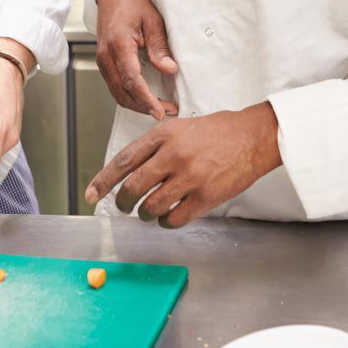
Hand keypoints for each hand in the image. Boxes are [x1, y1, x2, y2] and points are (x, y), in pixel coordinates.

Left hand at [84, 104, 281, 228]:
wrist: (255, 136)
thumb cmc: (220, 131)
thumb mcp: (182, 126)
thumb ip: (156, 145)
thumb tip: (131, 170)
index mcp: (164, 135)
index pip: (123, 161)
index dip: (103, 181)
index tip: (91, 194)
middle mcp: (174, 155)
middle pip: (133, 188)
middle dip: (122, 202)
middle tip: (124, 207)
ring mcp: (191, 177)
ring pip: (152, 207)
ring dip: (146, 214)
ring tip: (150, 212)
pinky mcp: (206, 196)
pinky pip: (175, 218)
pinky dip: (167, 222)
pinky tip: (170, 217)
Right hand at [95, 0, 179, 118]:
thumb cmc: (132, 2)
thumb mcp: (153, 20)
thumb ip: (160, 47)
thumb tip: (170, 69)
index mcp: (119, 45)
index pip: (132, 80)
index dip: (147, 99)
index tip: (160, 110)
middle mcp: (106, 56)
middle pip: (123, 92)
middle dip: (145, 106)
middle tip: (167, 111)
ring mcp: (102, 60)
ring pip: (117, 92)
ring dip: (137, 104)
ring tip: (159, 108)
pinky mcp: (103, 62)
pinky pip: (115, 86)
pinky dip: (130, 96)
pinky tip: (145, 98)